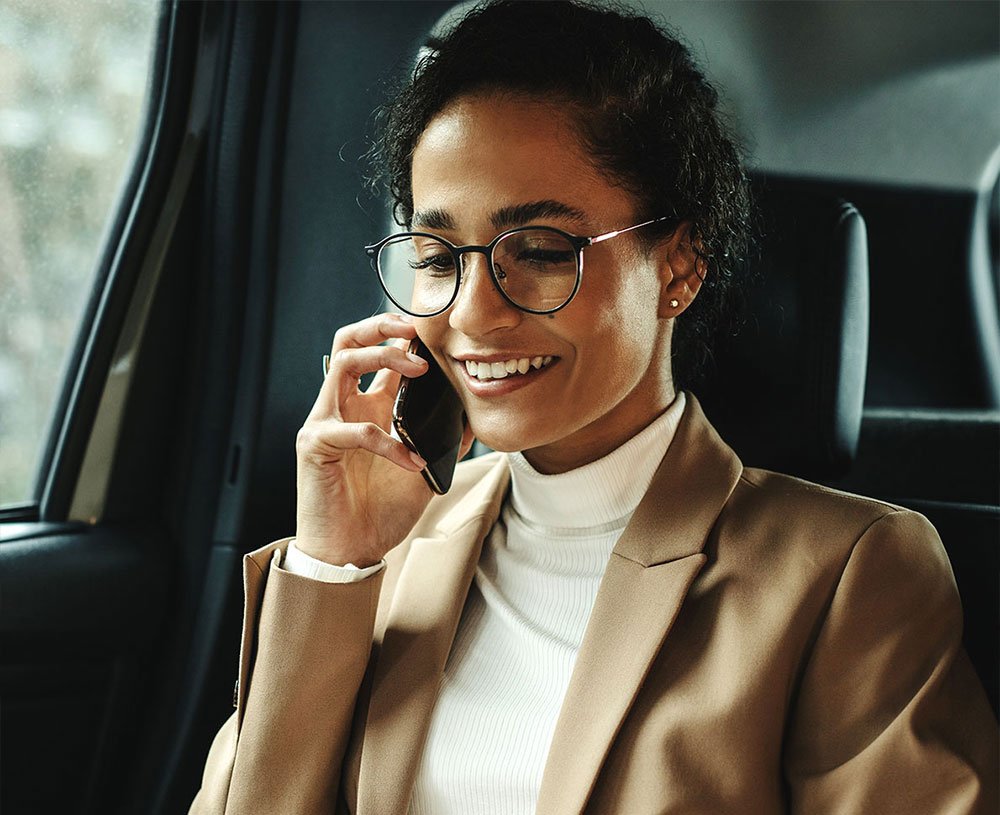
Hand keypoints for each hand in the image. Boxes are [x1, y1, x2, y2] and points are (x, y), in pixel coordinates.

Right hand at [294, 313, 472, 566]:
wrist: (351, 552)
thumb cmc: (381, 511)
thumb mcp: (425, 470)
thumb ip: (444, 441)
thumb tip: (475, 418)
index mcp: (369, 406)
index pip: (379, 353)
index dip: (403, 335)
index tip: (436, 332)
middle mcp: (345, 406)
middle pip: (350, 340)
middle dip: (383, 326)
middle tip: (417, 330)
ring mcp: (325, 421)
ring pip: (344, 362)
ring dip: (384, 358)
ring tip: (420, 371)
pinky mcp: (315, 445)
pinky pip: (355, 429)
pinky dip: (389, 442)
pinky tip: (413, 462)